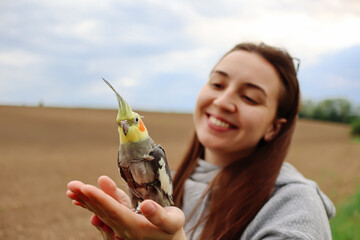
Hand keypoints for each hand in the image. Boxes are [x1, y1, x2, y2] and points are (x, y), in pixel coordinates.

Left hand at [66, 176, 185, 239]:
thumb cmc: (172, 230)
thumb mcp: (173, 222)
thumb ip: (159, 215)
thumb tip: (146, 204)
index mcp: (136, 227)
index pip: (114, 211)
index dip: (100, 199)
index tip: (86, 188)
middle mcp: (123, 228)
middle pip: (102, 211)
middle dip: (87, 197)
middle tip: (71, 185)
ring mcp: (119, 226)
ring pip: (99, 212)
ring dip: (85, 199)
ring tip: (71, 189)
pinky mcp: (119, 222)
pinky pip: (102, 212)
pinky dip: (91, 204)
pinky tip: (81, 198)